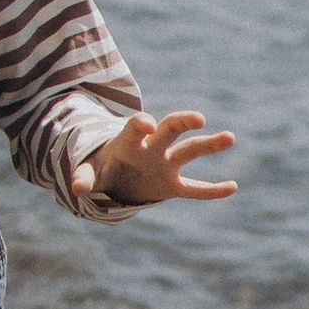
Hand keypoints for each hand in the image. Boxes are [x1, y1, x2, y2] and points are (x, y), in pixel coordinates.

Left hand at [78, 108, 237, 204]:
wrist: (114, 175)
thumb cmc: (102, 167)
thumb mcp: (90, 171)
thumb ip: (84, 177)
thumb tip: (77, 190)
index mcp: (129, 142)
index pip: (136, 127)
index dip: (141, 124)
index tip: (147, 124)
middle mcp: (152, 148)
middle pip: (170, 129)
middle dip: (182, 122)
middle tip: (198, 118)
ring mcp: (165, 165)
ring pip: (189, 151)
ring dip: (209, 145)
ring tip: (230, 137)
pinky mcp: (171, 185)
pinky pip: (194, 189)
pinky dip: (211, 191)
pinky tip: (232, 187)